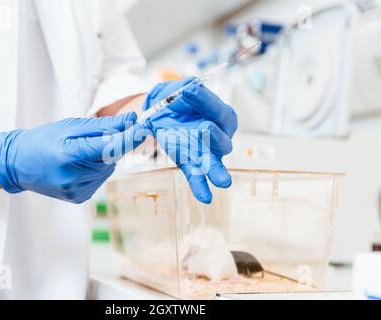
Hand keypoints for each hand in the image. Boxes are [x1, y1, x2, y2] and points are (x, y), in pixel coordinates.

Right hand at [0, 112, 146, 203]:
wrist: (18, 164)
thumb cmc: (42, 140)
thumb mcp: (70, 126)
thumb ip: (103, 126)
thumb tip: (131, 121)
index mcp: (70, 156)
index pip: (111, 147)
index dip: (131, 137)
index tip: (145, 128)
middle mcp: (74, 177)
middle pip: (111, 157)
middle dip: (110, 145)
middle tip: (91, 137)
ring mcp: (77, 191)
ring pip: (107, 169)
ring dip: (102, 158)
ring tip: (79, 152)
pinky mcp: (79, 198)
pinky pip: (99, 179)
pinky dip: (96, 169)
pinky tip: (78, 165)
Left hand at [144, 77, 237, 203]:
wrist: (163, 111)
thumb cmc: (179, 100)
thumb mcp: (180, 90)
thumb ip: (186, 90)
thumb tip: (191, 86)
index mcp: (222, 115)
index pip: (217, 110)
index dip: (204, 100)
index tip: (188, 90)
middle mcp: (220, 136)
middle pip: (221, 140)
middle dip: (214, 136)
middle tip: (205, 128)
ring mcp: (207, 152)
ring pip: (213, 163)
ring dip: (216, 171)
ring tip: (223, 181)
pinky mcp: (191, 162)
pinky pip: (197, 176)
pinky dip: (201, 187)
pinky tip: (206, 198)